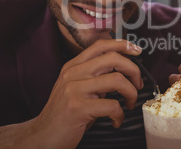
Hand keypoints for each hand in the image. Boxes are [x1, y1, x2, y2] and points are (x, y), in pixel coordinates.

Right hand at [22, 39, 142, 148]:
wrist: (43, 136)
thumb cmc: (66, 113)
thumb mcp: (77, 87)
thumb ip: (95, 75)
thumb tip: (124, 69)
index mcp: (73, 66)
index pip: (100, 45)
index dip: (122, 45)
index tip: (137, 51)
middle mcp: (73, 73)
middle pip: (113, 58)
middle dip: (134, 70)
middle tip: (138, 84)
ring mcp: (74, 89)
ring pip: (117, 80)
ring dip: (131, 93)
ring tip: (130, 104)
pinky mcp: (77, 108)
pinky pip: (112, 105)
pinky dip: (120, 115)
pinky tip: (116, 121)